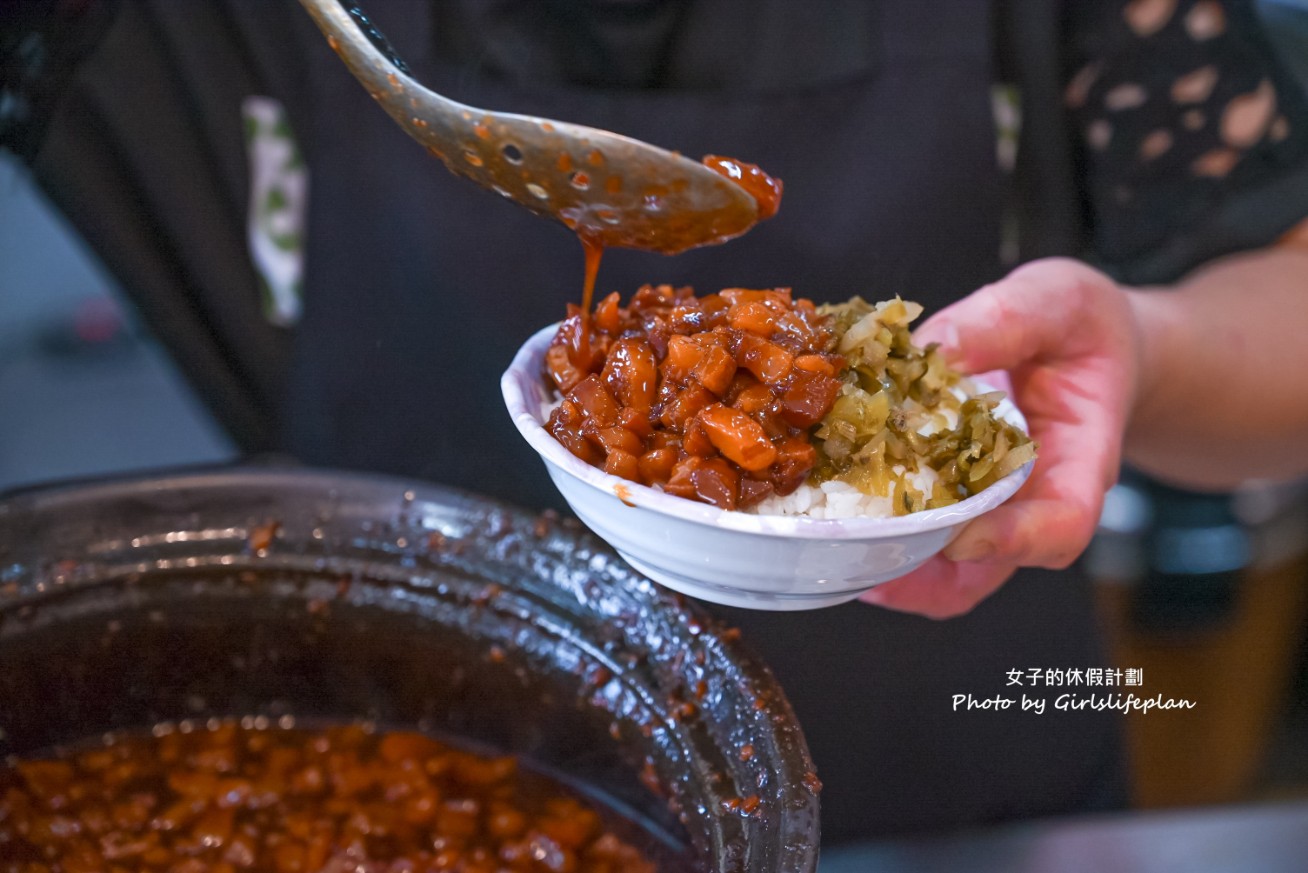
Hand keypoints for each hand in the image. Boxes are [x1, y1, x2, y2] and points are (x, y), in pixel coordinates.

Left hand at [859, 258, 1141, 618]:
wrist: (1081, 338)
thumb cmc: (1081, 324)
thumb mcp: (1055, 300)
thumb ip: (1003, 323)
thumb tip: (935, 349)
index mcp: (1080, 458)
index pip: (1063, 524)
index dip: (1015, 541)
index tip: (962, 537)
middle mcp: (1034, 499)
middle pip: (992, 569)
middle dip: (930, 579)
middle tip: (868, 571)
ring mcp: (991, 506)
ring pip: (951, 572)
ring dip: (897, 574)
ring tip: (837, 557)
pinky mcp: (953, 493)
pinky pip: (922, 536)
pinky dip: (882, 538)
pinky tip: (833, 519)